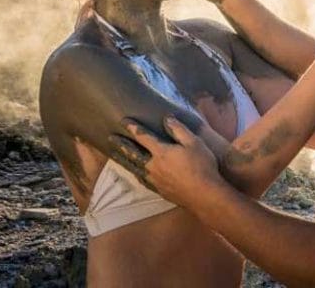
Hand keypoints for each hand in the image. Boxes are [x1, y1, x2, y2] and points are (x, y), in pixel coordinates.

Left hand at [108, 116, 222, 207]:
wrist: (203, 194)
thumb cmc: (201, 166)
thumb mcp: (194, 142)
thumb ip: (179, 130)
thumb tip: (167, 119)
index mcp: (161, 152)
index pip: (143, 137)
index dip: (133, 128)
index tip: (124, 121)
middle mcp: (152, 166)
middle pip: (133, 153)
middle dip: (122, 145)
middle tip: (111, 138)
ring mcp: (154, 180)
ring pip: (134, 168)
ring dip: (124, 160)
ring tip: (116, 155)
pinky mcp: (158, 190)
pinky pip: (141, 180)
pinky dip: (134, 174)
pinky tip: (135, 173)